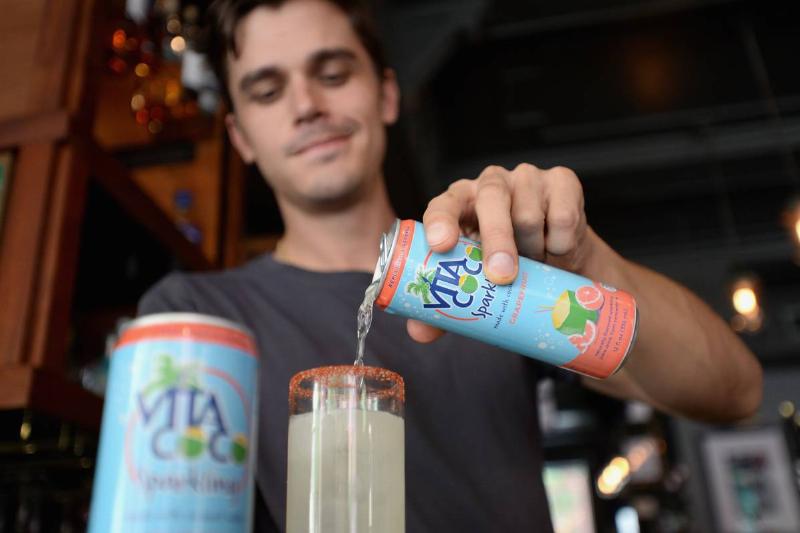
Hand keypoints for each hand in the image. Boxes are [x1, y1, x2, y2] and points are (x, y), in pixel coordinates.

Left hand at [407, 163, 596, 342]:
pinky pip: (562, 217)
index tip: (441, 246)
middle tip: (501, 275)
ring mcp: (528, 178)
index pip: (443, 204)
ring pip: (529, 214)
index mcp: (460, 202)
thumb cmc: (506, 263)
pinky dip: (561, 244)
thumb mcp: (477, 280)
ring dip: (533, 248)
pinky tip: (556, 252)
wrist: (559, 256)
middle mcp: (491, 183)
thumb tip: (421, 333)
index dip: (440, 221)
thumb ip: (447, 304)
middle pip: (491, 201)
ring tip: (533, 263)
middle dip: (496, 240)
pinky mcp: (563, 181)